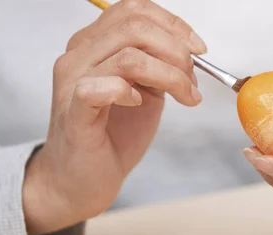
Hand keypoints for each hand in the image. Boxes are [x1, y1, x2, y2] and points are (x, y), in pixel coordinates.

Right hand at [23, 0, 206, 234]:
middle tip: (193, 82)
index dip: (173, 24)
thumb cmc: (112, 137)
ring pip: (128, 56)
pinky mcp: (74, 114)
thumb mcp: (144, 93)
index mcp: (95, 44)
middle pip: (135, 27)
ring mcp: (73, 83)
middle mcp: (79, 56)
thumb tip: (191, 56)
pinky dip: (128, 92)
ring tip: (185, 98)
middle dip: (177, 52)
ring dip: (169, 76)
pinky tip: (140, 104)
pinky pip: (98, 88)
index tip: (199, 50)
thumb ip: (159, 69)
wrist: (82, 180)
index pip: (133, 10)